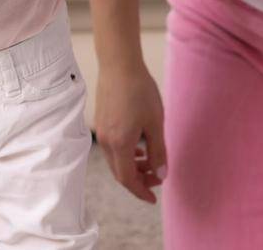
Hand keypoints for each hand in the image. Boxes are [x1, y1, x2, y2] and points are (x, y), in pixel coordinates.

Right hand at [94, 58, 166, 203]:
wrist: (119, 64)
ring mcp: (101, 131)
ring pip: (115, 160)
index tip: (153, 198)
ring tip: (150, 161)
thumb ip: (158, 152)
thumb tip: (161, 174)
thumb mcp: (156, 123)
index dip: (140, 191)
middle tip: (157, 178)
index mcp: (120, 144)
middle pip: (119, 172)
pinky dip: (125, 154)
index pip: (128, 179)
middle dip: (138, 180)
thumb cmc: (140, 91)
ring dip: (132, 166)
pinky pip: (112, 148)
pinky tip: (139, 146)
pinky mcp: (101, 121)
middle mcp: (106, 141)